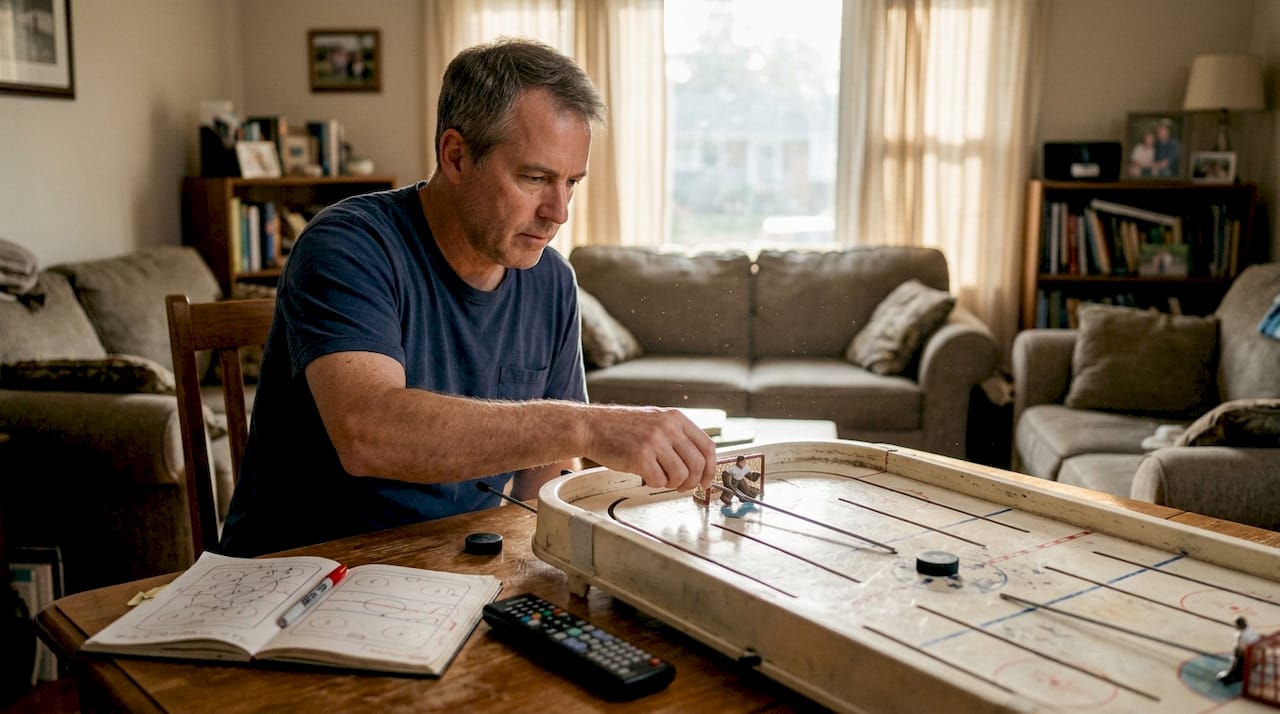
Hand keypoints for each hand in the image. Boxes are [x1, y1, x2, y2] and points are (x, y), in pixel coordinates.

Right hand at [582, 406, 716, 490]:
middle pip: (697, 464)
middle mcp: (668, 427)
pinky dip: (655, 483)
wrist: (592, 426)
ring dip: (673, 484)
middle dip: (692, 482)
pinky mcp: (640, 456)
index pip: (707, 446)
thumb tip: (698, 463)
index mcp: (676, 418)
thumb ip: (677, 436)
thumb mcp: (656, 420)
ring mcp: (654, 441)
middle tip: (682, 486)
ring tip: (661, 478)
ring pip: (681, 475)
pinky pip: (659, 481)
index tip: (705, 480)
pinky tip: (646, 475)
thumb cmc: (621, 427)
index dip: (710, 468)